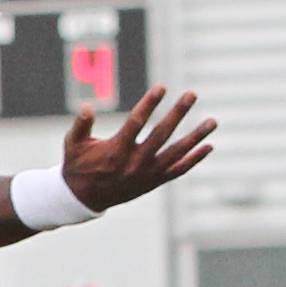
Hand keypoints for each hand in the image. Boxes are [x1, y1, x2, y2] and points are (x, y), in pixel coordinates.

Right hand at [60, 87, 215, 212]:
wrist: (82, 199)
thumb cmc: (78, 167)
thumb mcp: (73, 145)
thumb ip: (81, 124)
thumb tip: (87, 105)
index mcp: (115, 151)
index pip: (136, 123)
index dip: (149, 104)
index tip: (162, 87)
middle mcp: (134, 163)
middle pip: (161, 134)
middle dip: (178, 113)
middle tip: (192, 94)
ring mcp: (146, 174)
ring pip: (176, 153)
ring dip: (196, 137)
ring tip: (213, 121)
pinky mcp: (153, 182)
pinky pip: (178, 170)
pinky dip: (194, 159)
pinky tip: (208, 146)